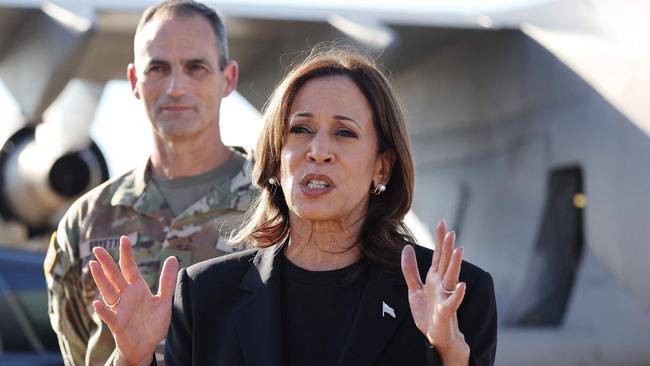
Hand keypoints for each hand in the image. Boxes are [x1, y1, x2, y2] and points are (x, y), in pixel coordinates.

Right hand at [89, 236, 178, 365]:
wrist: (147, 346)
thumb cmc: (153, 323)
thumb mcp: (164, 300)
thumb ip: (167, 281)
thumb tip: (172, 258)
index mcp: (137, 288)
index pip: (130, 267)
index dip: (126, 254)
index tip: (124, 239)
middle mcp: (126, 296)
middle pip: (115, 276)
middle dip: (106, 262)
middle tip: (97, 248)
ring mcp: (120, 309)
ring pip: (108, 291)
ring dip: (100, 279)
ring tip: (92, 265)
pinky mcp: (117, 323)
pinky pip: (109, 316)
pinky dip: (103, 310)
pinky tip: (97, 303)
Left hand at [401, 220, 469, 364]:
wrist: (435, 337)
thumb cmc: (428, 313)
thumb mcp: (414, 289)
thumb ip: (410, 270)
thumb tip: (407, 247)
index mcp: (434, 278)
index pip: (438, 255)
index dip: (440, 239)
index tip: (442, 222)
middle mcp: (441, 285)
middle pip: (445, 263)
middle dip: (447, 247)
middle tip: (451, 231)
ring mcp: (445, 297)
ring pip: (450, 278)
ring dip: (455, 264)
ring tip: (459, 250)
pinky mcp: (445, 312)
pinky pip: (452, 302)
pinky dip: (457, 294)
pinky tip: (461, 285)